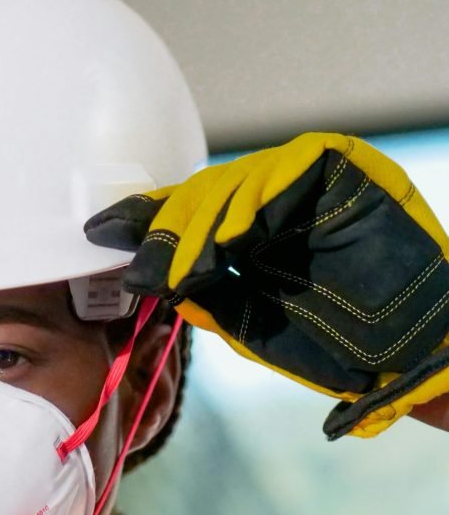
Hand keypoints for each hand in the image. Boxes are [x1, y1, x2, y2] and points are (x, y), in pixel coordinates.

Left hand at [84, 133, 448, 439]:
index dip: (143, 222)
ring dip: (200, 228)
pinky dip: (254, 203)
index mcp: (246, 231)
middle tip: (138, 267)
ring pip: (233, 184)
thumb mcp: (248, 320)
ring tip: (178, 267)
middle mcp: (269, 199)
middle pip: (200, 197)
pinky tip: (228, 238)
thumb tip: (148, 274)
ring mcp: (303, 178)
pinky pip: (286, 171)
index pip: (186, 216)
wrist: (415, 351)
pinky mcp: (340, 163)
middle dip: (165, 233)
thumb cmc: (334, 340)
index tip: (99, 232)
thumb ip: (203, 293)